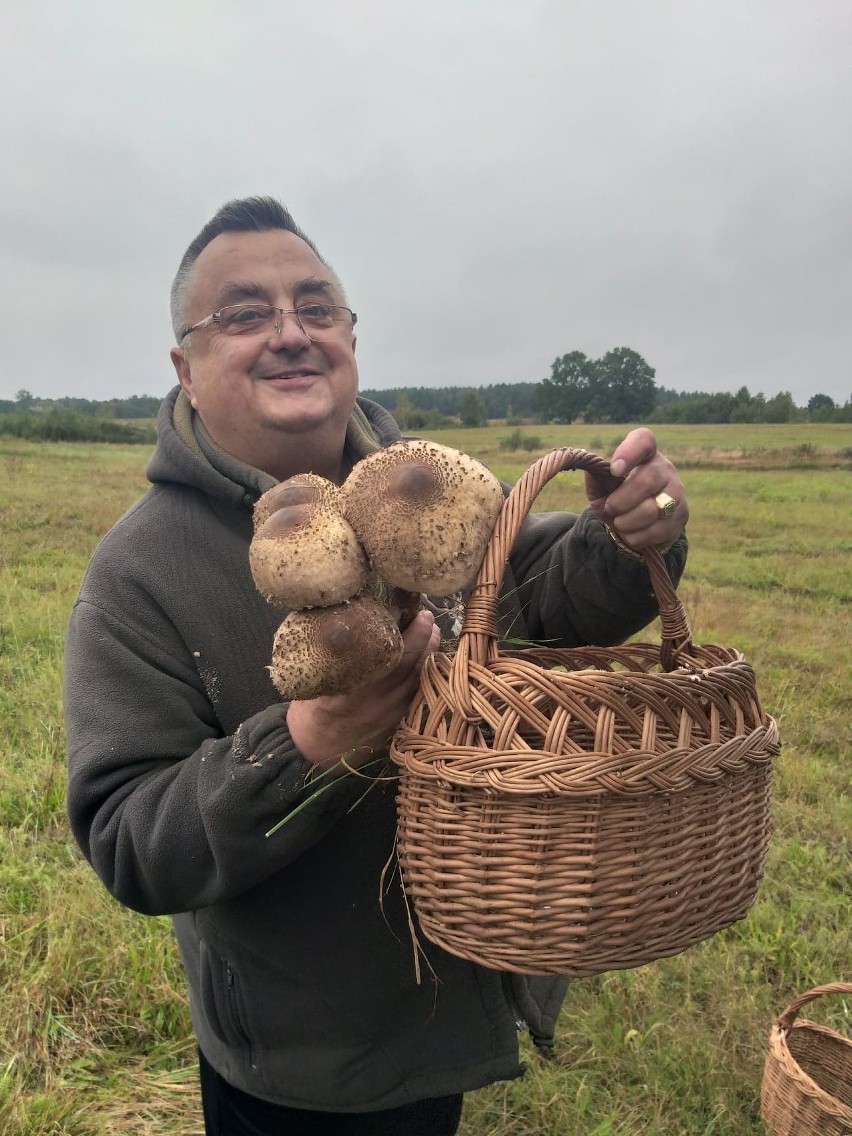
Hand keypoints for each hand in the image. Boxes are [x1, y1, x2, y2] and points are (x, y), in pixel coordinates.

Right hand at [286, 609, 439, 770]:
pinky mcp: (399, 722)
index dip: (396, 630)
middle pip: (408, 664)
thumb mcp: (315, 680)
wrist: (315, 751)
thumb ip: (335, 655)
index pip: (380, 654)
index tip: (402, 609)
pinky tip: (430, 656)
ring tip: (432, 630)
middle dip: (421, 636)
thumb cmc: (312, 708)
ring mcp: (390, 714)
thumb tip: (352, 617)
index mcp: (349, 690)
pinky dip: (428, 672)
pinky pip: (421, 693)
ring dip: (429, 651)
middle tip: (426, 615)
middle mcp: (374, 702)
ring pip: (419, 678)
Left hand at [585, 427, 687, 550]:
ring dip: (627, 521)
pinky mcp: (681, 517)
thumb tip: (591, 469)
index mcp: (645, 455)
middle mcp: (665, 469)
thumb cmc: (619, 499)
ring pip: (653, 509)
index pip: (643, 440)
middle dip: (622, 500)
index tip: (614, 470)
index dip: (629, 452)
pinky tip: (632, 533)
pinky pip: (655, 531)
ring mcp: (677, 493)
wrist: (640, 525)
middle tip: (610, 507)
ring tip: (620, 522)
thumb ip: (596, 478)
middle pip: (648, 479)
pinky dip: (635, 537)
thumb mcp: (602, 488)